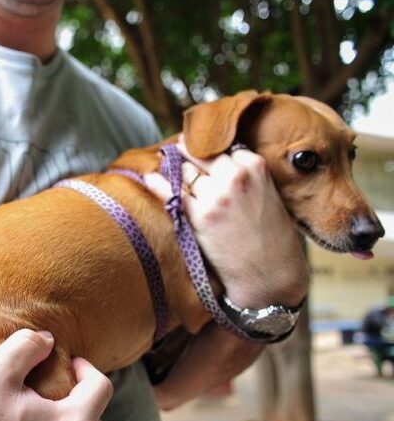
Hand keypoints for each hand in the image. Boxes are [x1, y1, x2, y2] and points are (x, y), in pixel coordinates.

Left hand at [143, 137, 308, 307]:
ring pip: (186, 172)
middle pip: (201, 155)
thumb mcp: (267, 193)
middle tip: (176, 150)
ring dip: (176, 170)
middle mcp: (235, 177)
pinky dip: (159, 184)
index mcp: (255, 166)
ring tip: (166, 164)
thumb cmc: (270, 235)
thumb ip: (245, 174)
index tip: (198, 149)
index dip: (209, 152)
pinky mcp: (200, 217)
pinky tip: (151, 177)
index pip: (223, 148)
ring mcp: (216, 196)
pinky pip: (172, 193)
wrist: (269, 272)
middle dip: (188, 154)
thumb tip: (216, 159)